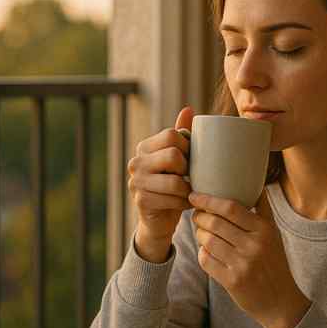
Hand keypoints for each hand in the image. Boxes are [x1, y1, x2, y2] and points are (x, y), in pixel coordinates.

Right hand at [129, 106, 194, 261]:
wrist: (160, 218)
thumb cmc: (173, 184)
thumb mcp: (179, 158)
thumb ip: (182, 135)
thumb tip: (188, 109)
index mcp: (145, 147)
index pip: (172, 135)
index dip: (188, 147)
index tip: (191, 160)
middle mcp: (136, 162)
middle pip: (173, 154)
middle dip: (188, 169)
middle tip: (190, 178)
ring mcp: (135, 181)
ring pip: (174, 180)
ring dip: (188, 189)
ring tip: (190, 192)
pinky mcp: (141, 200)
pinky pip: (172, 198)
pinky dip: (184, 203)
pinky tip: (184, 204)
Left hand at [189, 189, 310, 327]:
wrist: (280, 301)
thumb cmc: (274, 263)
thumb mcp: (274, 235)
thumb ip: (263, 209)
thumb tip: (257, 182)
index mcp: (264, 230)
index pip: (230, 208)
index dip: (208, 200)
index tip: (194, 196)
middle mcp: (254, 246)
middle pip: (215, 223)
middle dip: (199, 217)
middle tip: (197, 215)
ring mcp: (243, 264)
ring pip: (207, 241)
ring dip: (199, 235)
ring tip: (202, 233)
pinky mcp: (232, 281)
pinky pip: (206, 260)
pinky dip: (202, 253)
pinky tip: (207, 251)